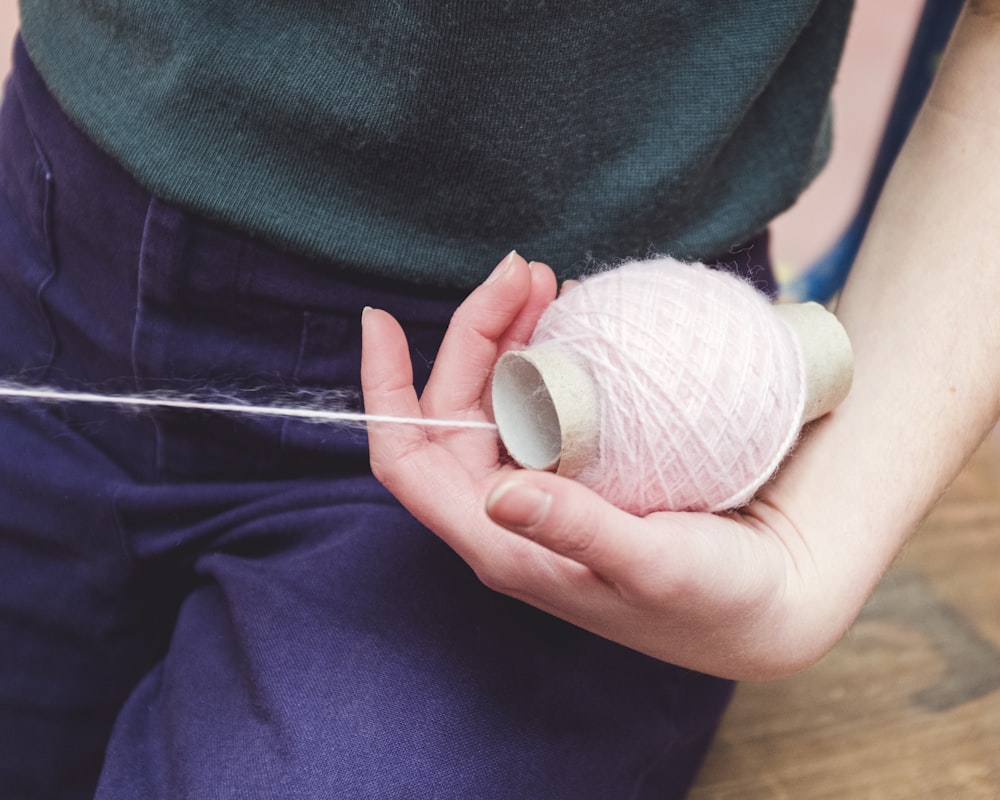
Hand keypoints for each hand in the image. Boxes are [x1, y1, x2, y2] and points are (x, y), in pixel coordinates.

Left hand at [361, 252, 845, 679]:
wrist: (776, 601)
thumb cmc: (715, 601)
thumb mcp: (653, 568)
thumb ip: (579, 532)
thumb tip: (499, 495)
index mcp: (502, 543)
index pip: (409, 462)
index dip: (385, 392)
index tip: (381, 319)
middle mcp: (511, 509)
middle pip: (457, 409)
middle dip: (475, 334)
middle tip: (525, 272)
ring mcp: (547, 483)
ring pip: (500, 396)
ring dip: (511, 334)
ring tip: (545, 280)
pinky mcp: (587, 464)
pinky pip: (548, 397)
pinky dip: (551, 350)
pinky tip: (573, 318)